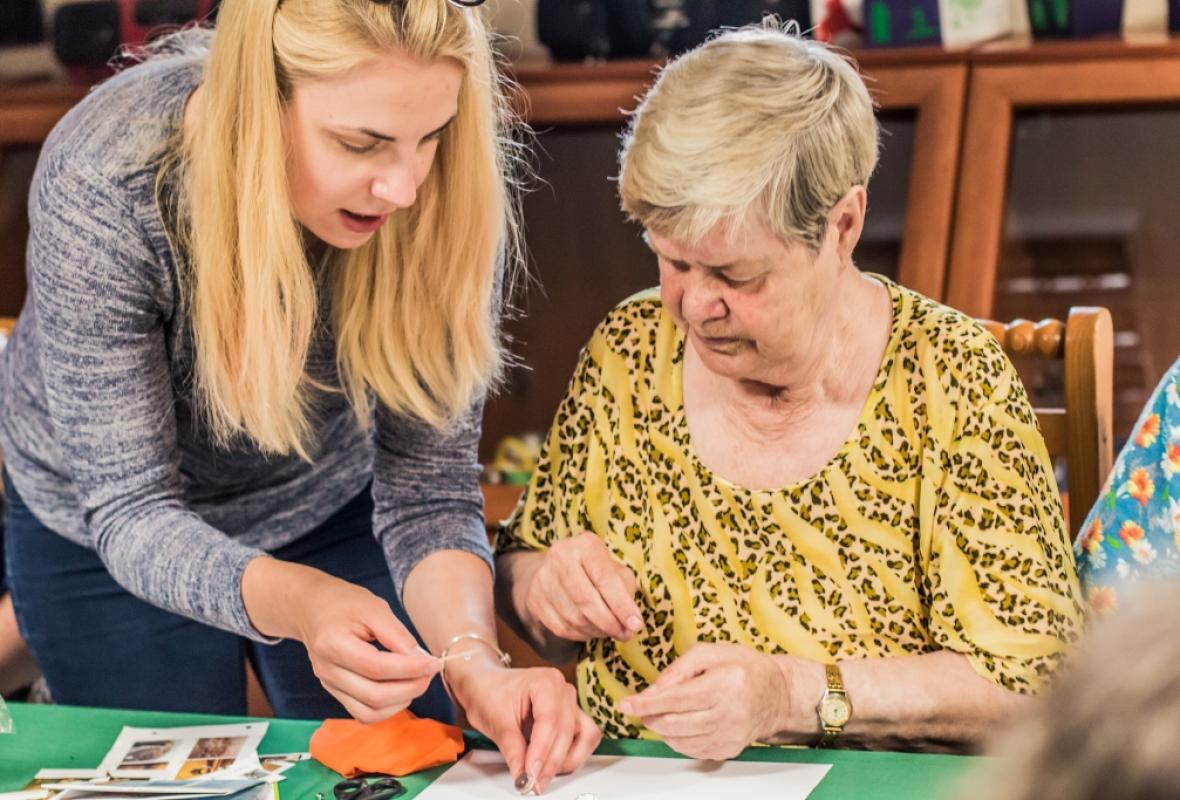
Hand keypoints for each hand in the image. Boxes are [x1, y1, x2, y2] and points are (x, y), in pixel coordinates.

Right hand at [242, 558, 439, 722]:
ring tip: (417, 680)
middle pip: (374, 696)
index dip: (410, 669)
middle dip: (411, 688)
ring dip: (400, 702)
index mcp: (333, 644)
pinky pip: (363, 713)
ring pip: (369, 712)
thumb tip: (420, 658)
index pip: (377, 668)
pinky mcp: (335, 692)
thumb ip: (396, 633)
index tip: (433, 662)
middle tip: (430, 671)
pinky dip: (387, 707)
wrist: (312, 608)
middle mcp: (327, 670)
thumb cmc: (343, 603)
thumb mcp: (373, 606)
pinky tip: (401, 689)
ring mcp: (329, 684)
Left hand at [450, 660, 600, 794]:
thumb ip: (513, 751)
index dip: (541, 752)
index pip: (549, 722)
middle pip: (567, 732)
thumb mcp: (496, 722)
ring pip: (584, 736)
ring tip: (544, 774)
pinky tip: (552, 764)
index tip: (531, 773)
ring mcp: (569, 703)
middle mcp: (563, 691)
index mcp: (545, 682)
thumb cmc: (489, 693)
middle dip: (551, 761)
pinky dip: (570, 755)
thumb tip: (524, 776)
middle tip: (534, 781)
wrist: (485, 686)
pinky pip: (583, 738)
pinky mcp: (571, 717)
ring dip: (567, 759)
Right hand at [524, 531, 643, 642]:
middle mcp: (560, 557)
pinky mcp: (535, 600)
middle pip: (586, 600)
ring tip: (609, 630)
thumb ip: (626, 593)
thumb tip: (630, 625)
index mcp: (585, 545)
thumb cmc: (596, 571)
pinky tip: (590, 630)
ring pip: (574, 618)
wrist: (559, 571)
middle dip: (609, 623)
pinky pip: (562, 628)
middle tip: (625, 634)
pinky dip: (581, 635)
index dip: (622, 605)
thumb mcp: (616, 571)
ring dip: (597, 631)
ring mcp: (544, 579)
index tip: (637, 624)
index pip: (605, 578)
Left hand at [618, 643, 809, 759]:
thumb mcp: (710, 653)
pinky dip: (677, 738)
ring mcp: (730, 735)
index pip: (675, 699)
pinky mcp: (728, 749)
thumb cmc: (744, 668)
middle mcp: (729, 713)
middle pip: (673, 723)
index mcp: (725, 683)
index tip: (625, 705)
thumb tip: (653, 691)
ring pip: (678, 740)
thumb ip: (678, 669)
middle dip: (648, 716)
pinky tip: (680, 723)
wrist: (777, 694)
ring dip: (661, 728)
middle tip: (640, 707)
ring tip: (661, 713)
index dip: (645, 703)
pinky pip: (691, 750)